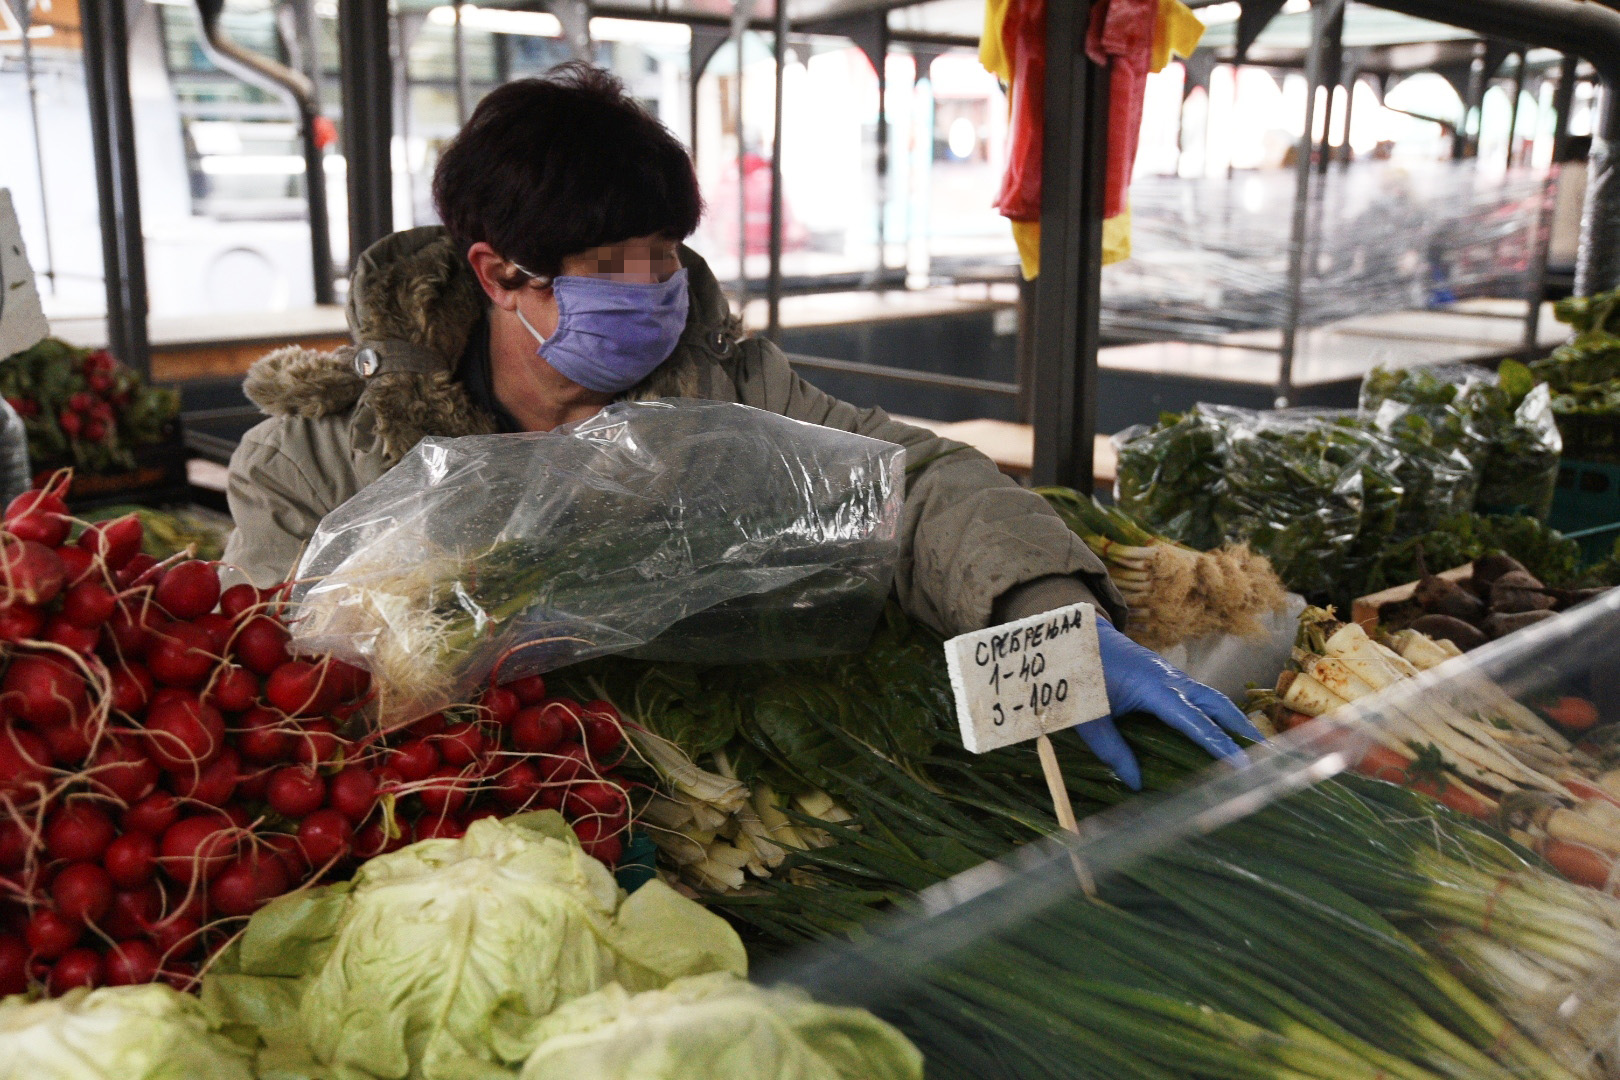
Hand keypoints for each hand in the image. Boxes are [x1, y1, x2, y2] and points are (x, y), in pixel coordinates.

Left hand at [1074, 620, 1263, 789]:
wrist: (1077, 637)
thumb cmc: (1080, 676)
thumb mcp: (1090, 719)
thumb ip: (1112, 750)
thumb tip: (1135, 783)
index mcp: (1154, 688)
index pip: (1196, 722)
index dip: (1220, 745)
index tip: (1242, 766)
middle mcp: (1170, 679)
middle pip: (1218, 704)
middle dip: (1243, 729)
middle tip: (1267, 756)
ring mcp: (1170, 675)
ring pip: (1212, 698)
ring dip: (1233, 720)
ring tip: (1252, 748)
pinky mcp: (1166, 676)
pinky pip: (1199, 696)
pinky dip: (1216, 713)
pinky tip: (1220, 731)